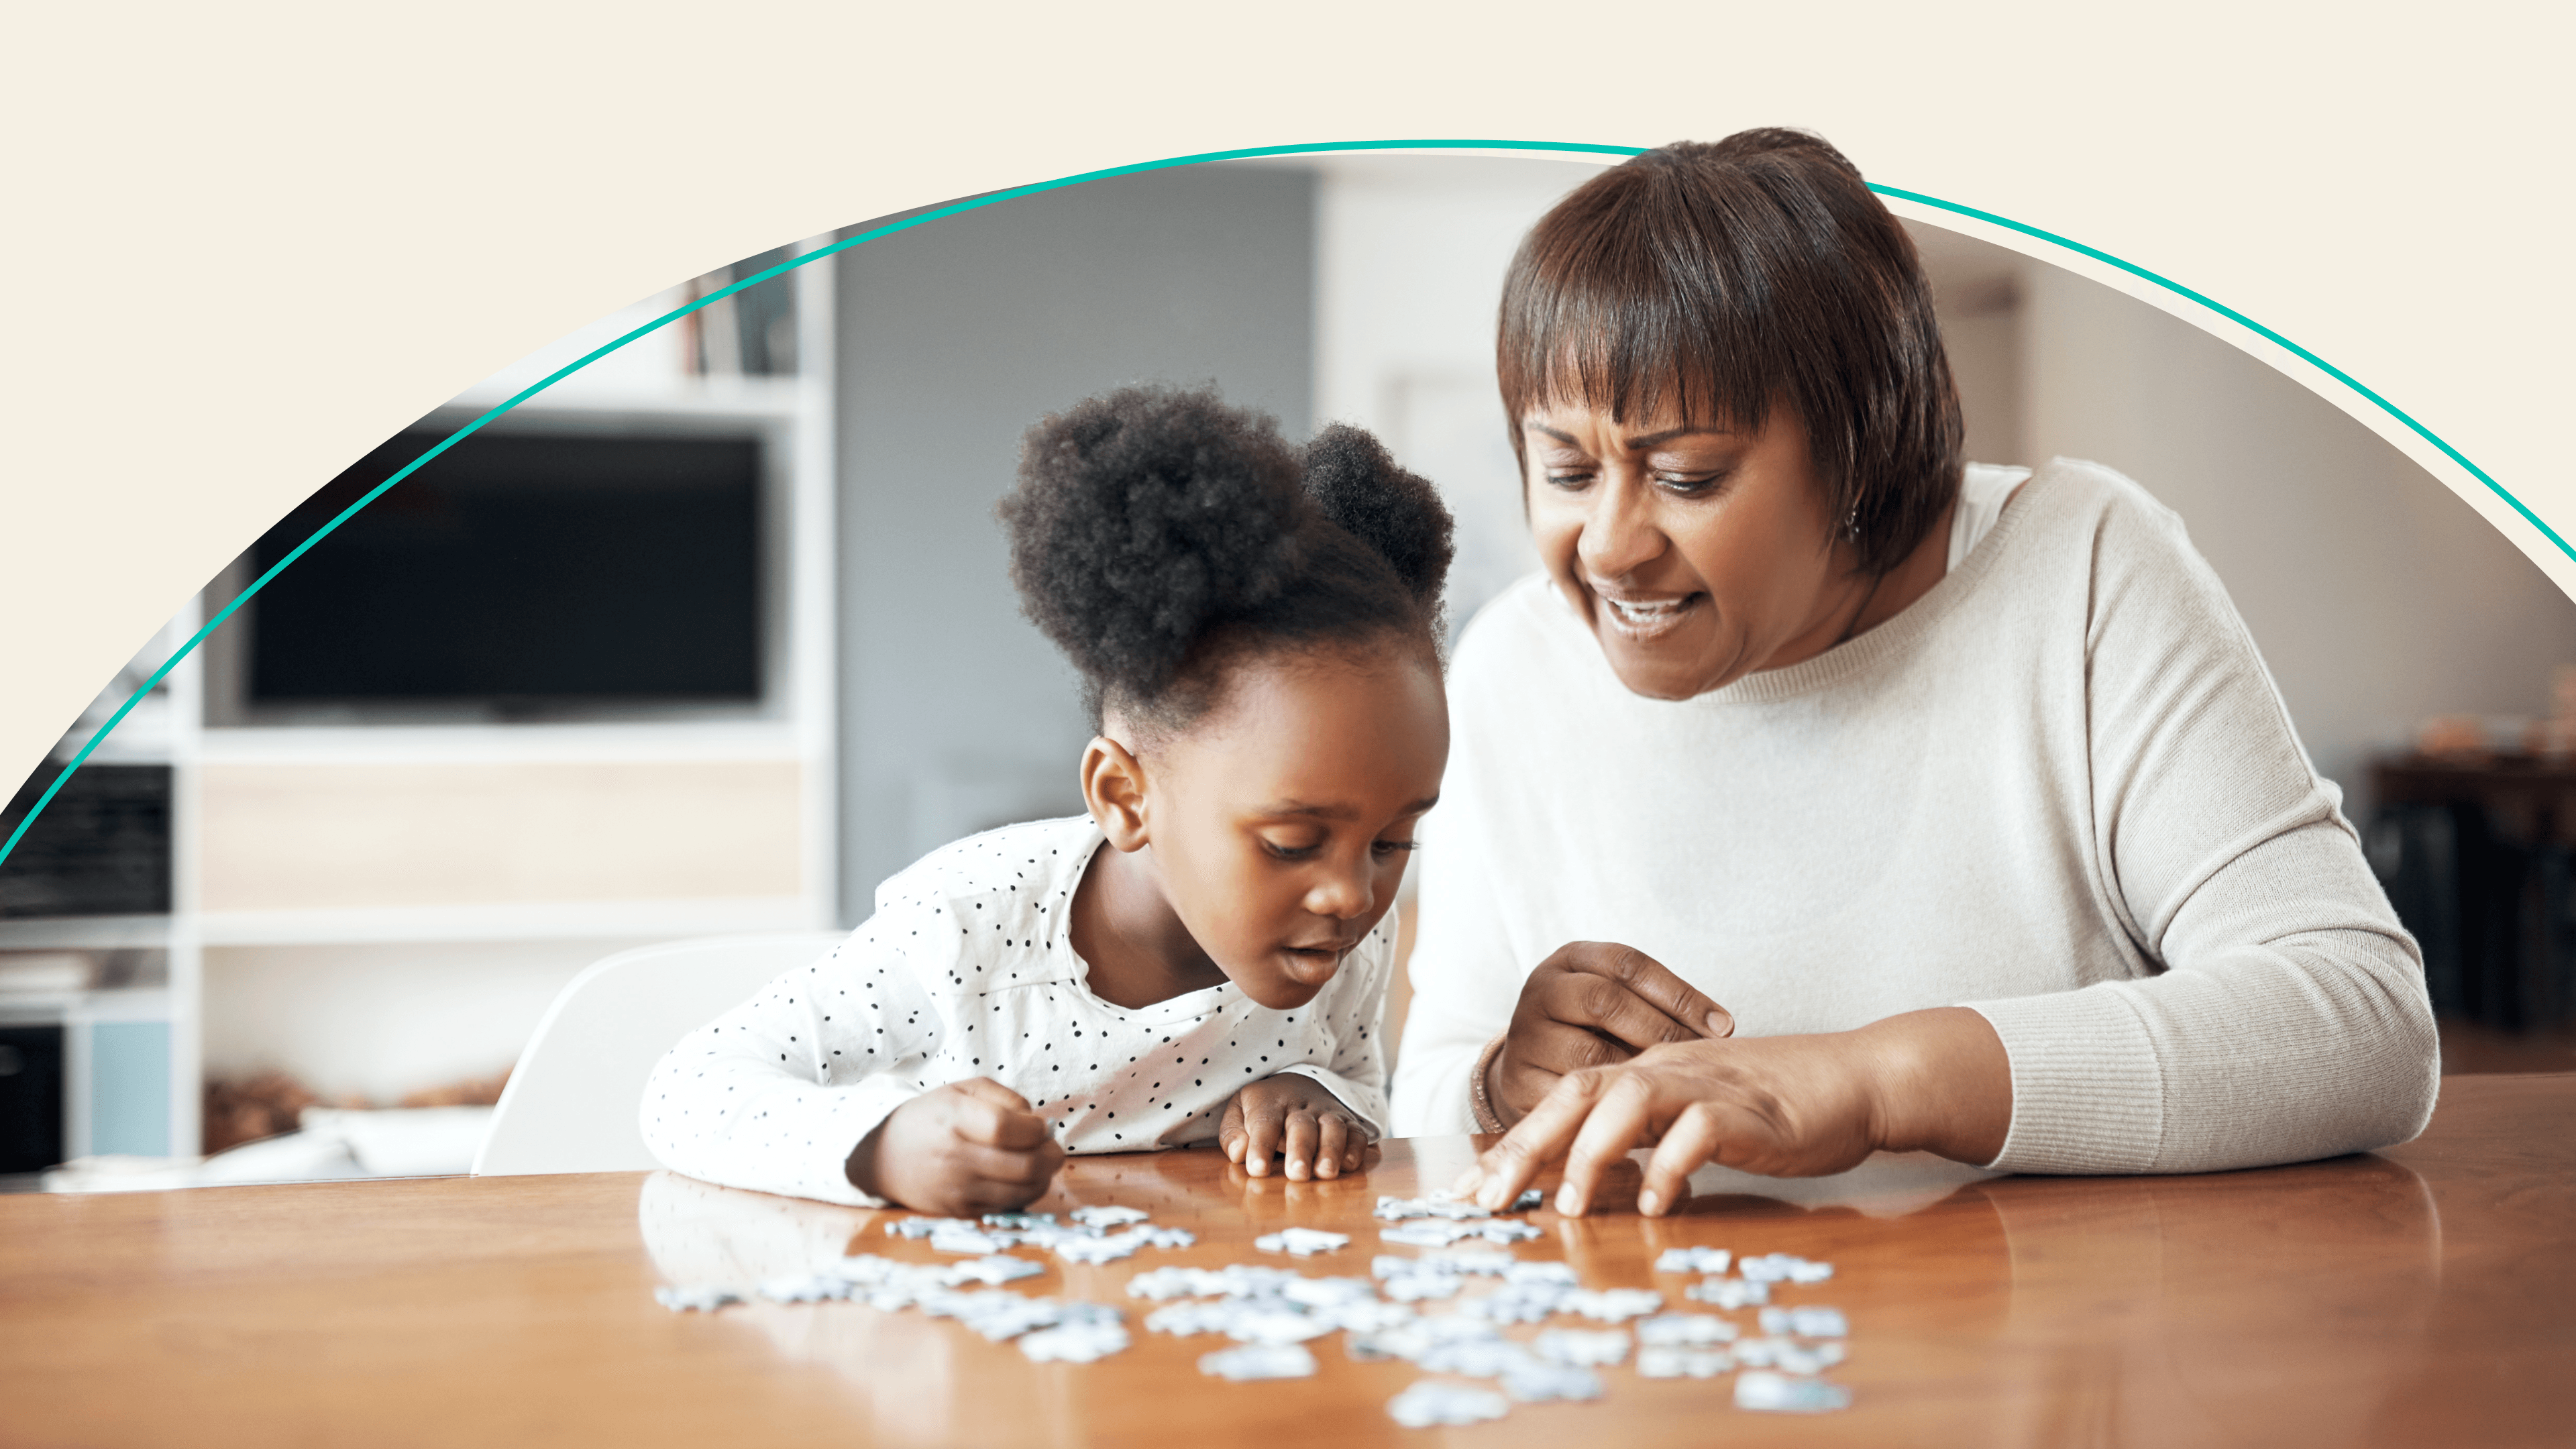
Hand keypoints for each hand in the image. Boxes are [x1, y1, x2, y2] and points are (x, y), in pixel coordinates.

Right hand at [846, 1078, 1066, 1213]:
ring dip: (1043, 1178)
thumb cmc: (933, 1117)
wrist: (886, 1156)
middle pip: (1023, 1166)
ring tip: (1040, 1164)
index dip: (1035, 1129)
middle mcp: (953, 1157)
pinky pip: (1007, 1207)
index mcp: (953, 1118)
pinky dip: (1024, 1194)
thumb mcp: (963, 1090)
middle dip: (1052, 1157)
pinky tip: (1019, 1179)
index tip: (1041, 1126)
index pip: (1004, 1128)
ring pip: (1022, 1192)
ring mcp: (956, 1190)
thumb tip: (1039, 1123)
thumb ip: (1005, 1098)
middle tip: (1054, 1149)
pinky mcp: (960, 1212)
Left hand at [1219, 1074, 1374, 1180]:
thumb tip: (1239, 1154)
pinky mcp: (1348, 1122)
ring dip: (1330, 1150)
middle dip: (1300, 1150)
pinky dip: (1355, 1148)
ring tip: (1325, 1173)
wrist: (1298, 1081)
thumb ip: (1233, 1133)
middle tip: (1297, 1174)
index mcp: (1269, 1102)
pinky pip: (1356, 1133)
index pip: (1264, 1122)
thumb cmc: (1264, 1106)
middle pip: (1302, 1126)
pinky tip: (1348, 1165)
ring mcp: (1327, 1113)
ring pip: (1333, 1128)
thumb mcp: (1239, 1111)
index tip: (1257, 1169)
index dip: (1261, 1145)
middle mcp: (1301, 1106)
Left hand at [1454, 1007, 2012, 1215]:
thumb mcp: (1700, 1120)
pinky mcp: (1750, 1110)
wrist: (1858, 1078)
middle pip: (1577, 1093)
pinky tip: (1654, 1203)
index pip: (1566, 1099)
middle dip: (1525, 1145)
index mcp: (1649, 1072)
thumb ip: (1651, 1141)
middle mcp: (1667, 1070)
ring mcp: (1707, 1085)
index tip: (1474, 1190)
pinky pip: (1698, 1131)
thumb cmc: (1779, 1107)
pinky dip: (1670, 1165)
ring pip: (1628, 1100)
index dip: (1517, 1143)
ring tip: (1567, 1205)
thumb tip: (1600, 1186)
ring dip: (1590, 1152)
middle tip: (1489, 1198)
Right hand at [1486, 941, 1733, 1126]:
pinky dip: (1612, 1104)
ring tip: (1676, 1085)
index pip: (1628, 964)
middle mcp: (1542, 990)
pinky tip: (1646, 1114)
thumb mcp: (1617, 1001)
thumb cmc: (1592, 1031)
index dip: (1680, 994)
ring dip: (1638, 1070)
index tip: (1724, 1025)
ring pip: (1590, 1051)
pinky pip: (1574, 1094)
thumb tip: (1723, 1028)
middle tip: (1701, 1057)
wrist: (1529, 1068)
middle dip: (1662, 1029)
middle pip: (1605, 999)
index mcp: (1571, 960)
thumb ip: (1657, 1005)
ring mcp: (1525, 1036)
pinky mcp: (1519, 1081)